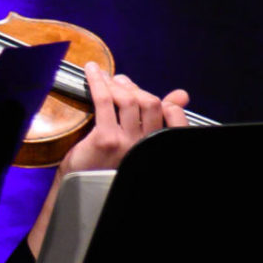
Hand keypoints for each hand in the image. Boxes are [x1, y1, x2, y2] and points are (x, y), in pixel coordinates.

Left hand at [61, 62, 190, 174]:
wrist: (81, 191)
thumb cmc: (106, 166)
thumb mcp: (136, 146)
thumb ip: (158, 121)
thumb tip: (181, 96)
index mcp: (156, 147)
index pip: (173, 114)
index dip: (161, 99)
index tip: (142, 92)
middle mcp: (146, 146)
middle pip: (150, 103)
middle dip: (134, 88)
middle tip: (118, 81)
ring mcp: (127, 143)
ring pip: (129, 100)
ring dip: (116, 83)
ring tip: (105, 77)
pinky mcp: (105, 139)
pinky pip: (104, 101)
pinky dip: (98, 82)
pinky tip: (92, 71)